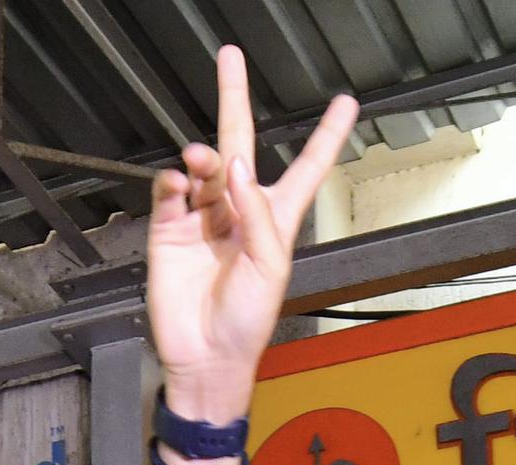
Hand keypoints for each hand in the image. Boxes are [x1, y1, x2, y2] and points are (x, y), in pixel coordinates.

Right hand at [147, 45, 356, 420]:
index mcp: (276, 222)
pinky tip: (179, 185)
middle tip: (230, 57)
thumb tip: (236, 167)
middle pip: (240, 145)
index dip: (325, 136)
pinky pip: (171, 191)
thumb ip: (257, 215)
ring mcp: (204, 219)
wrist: (206, 356)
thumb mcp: (269, 269)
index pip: (305, 169)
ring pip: (204, 168)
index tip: (345, 103)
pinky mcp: (170, 230)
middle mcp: (240, 213)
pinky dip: (173, 182)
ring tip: (200, 165)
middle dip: (234, 99)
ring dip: (203, 160)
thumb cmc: (247, 325)